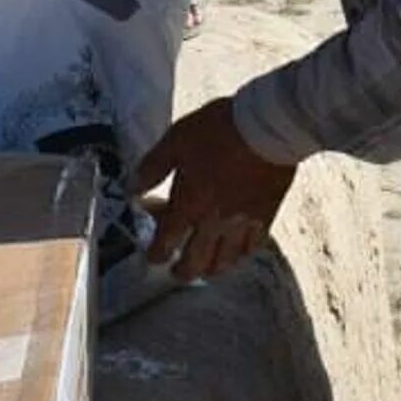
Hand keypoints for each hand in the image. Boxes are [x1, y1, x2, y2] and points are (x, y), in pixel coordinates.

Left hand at [137, 97, 296, 282]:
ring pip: (225, 262)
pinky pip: (252, 247)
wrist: (268, 128)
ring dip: (211, 269)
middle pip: (195, 263)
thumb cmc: (219, 130)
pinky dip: (241, 254)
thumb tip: (132, 189)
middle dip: (182, 272)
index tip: (152, 255)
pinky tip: (238, 251)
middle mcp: (213, 222)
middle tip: (177, 271)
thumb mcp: (176, 139)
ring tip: (206, 268)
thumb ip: (153, 167)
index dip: (155, 254)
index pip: (165, 243)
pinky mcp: (266, 216)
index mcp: (188, 204)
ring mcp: (241, 223)